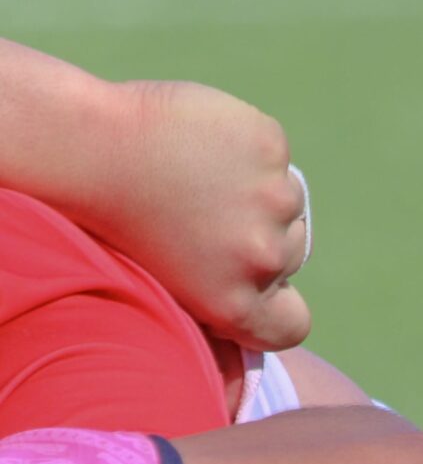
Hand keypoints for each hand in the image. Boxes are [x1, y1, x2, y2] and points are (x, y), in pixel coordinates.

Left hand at [83, 79, 310, 350]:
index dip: (278, 301)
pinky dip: (245, 142)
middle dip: (260, 232)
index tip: (253, 277)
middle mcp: (263, 259)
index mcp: (238, 306)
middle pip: (292, 251)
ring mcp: (273, 200)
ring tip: (197, 172)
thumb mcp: (172, 289)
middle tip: (203, 210)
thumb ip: (222, 302)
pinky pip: (273, 150)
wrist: (87, 152)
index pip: (293, 323)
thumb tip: (256, 302)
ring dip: (256, 185)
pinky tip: (200, 140)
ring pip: (287, 199)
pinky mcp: (268, 147)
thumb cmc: (118, 224)